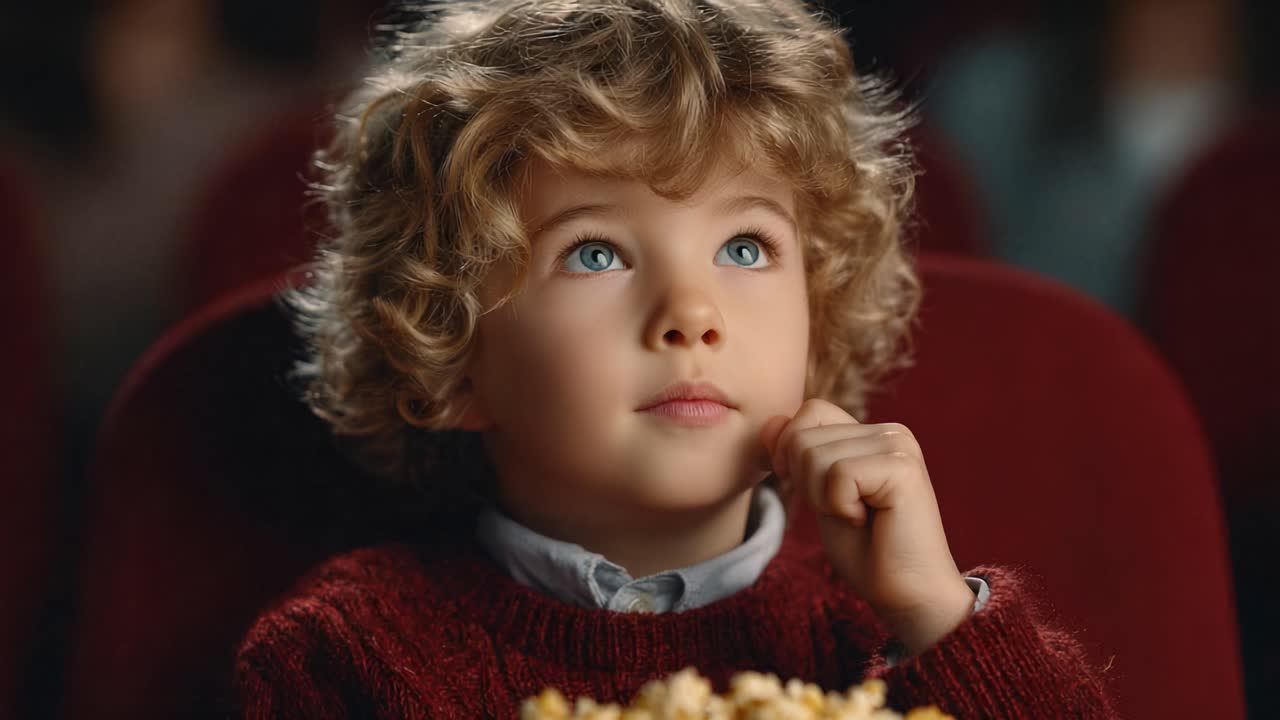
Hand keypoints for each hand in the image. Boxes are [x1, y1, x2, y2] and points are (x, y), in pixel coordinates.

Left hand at [761, 399, 974, 655]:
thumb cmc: (865, 550)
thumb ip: (797, 454)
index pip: (810, 411)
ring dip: (823, 498)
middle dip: (806, 483)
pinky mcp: (902, 468)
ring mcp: (898, 446)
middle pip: (803, 435)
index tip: (813, 491)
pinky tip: (866, 520)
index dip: (792, 451)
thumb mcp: (818, 493)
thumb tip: (770, 424)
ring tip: (856, 516)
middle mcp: (889, 431)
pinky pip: (837, 475)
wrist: (906, 594)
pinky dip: (839, 506)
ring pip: (813, 454)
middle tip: (844, 510)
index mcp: (871, 433)